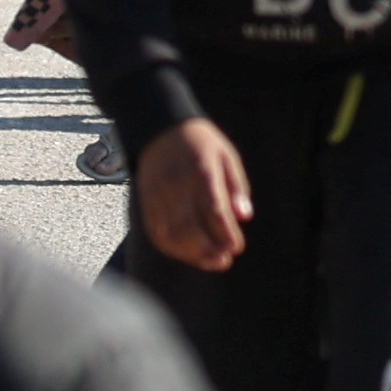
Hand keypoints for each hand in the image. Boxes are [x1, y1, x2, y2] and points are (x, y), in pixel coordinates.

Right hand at [135, 120, 251, 269]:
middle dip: (208, 249)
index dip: (224, 232)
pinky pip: (156, 231)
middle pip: (189, 226)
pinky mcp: (146, 202)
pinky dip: (172, 248)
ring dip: (191, 254)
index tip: (236, 247)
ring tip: (211, 262)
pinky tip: (189, 254)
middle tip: (224, 261)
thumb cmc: (201, 144)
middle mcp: (176, 185)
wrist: (160, 129)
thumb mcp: (227, 156)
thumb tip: (244, 217)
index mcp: (200, 170)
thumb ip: (236, 187)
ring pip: (171, 233)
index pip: (212, 208)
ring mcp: (157, 195)